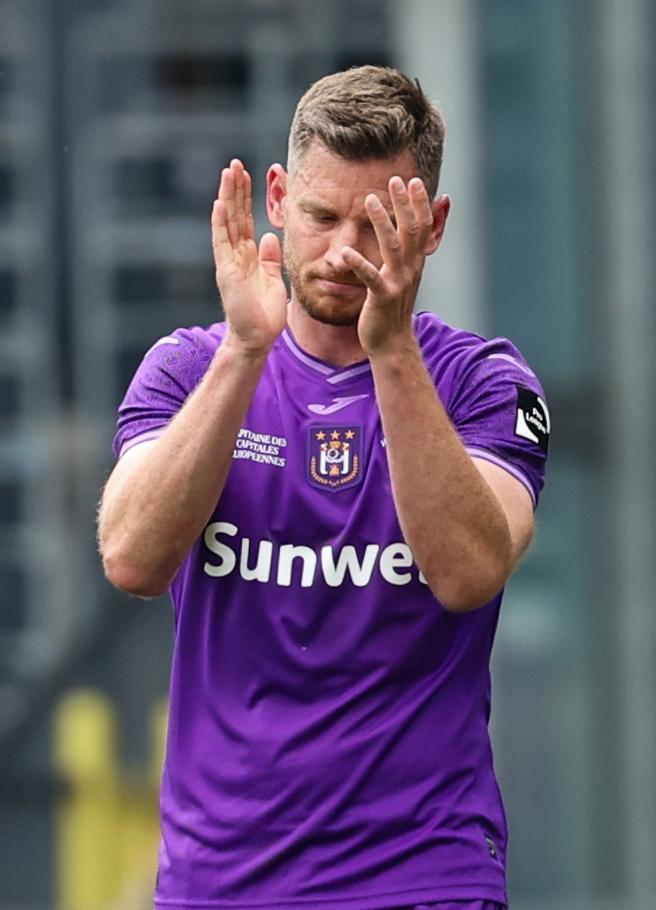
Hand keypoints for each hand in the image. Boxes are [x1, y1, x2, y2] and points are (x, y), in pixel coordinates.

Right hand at [211, 159, 287, 353]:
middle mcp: (235, 255)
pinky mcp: (226, 272)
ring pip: (227, 223)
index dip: (246, 198)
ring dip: (227, 197)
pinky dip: (221, 223)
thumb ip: (270, 258)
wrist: (257, 337)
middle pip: (234, 216)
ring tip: (228, 173)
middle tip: (235, 163)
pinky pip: (222, 243)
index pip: (245, 220)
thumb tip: (271, 236)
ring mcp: (229, 262)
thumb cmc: (264, 313)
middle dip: (235, 190)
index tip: (247, 175)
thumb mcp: (272, 279)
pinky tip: (220, 203)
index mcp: (247, 256)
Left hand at [341, 176, 435, 355]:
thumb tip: (414, 240)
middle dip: (404, 204)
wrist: (391, 342)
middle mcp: (410, 270)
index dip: (420, 204)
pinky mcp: (381, 298)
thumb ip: (410, 253)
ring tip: (370, 200)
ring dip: (382, 222)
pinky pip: (370, 278)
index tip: (414, 181)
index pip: (423, 228)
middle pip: (410, 231)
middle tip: (396, 180)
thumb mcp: (404, 276)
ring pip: (392, 247)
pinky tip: (345, 252)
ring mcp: (397, 283)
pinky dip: (358, 264)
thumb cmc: (392, 307)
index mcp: (414, 263)